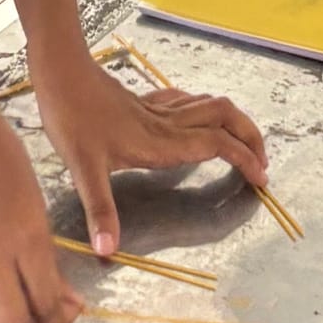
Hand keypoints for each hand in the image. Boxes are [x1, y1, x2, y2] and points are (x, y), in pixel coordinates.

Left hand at [32, 49, 267, 256]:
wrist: (60, 71)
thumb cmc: (70, 116)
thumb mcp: (82, 169)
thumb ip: (100, 210)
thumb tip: (107, 251)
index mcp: (160, 143)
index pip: (216, 145)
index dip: (244, 159)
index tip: (261, 179)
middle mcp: (165, 124)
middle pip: (225, 119)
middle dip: (250, 137)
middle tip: (262, 162)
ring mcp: (156, 109)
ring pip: (209, 106)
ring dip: (233, 122)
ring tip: (242, 143)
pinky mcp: (143, 101)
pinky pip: (185, 102)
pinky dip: (203, 110)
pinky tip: (197, 117)